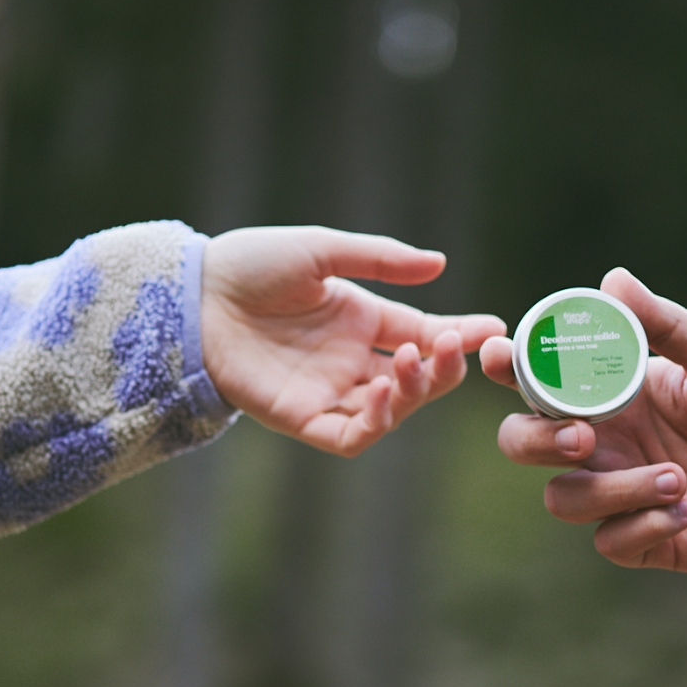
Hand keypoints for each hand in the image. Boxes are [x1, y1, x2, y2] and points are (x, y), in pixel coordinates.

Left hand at [201, 226, 504, 455]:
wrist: (192, 294)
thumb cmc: (251, 265)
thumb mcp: (321, 251)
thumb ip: (380, 260)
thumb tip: (440, 264)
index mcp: (363, 320)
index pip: (425, 334)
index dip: (460, 335)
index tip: (493, 329)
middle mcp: (353, 360)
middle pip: (417, 378)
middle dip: (442, 367)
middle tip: (448, 345)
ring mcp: (330, 392)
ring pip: (393, 410)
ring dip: (413, 392)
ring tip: (411, 360)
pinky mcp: (302, 418)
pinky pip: (351, 435)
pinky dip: (377, 421)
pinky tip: (383, 390)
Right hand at [480, 268, 686, 572]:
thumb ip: (665, 325)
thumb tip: (613, 279)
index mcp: (609, 394)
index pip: (536, 378)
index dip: (505, 367)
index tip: (499, 353)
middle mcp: (602, 443)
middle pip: (522, 443)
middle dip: (537, 441)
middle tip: (584, 438)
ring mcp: (617, 493)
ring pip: (562, 499)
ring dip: (613, 490)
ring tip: (678, 481)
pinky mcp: (644, 540)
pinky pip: (610, 542)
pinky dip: (646, 524)